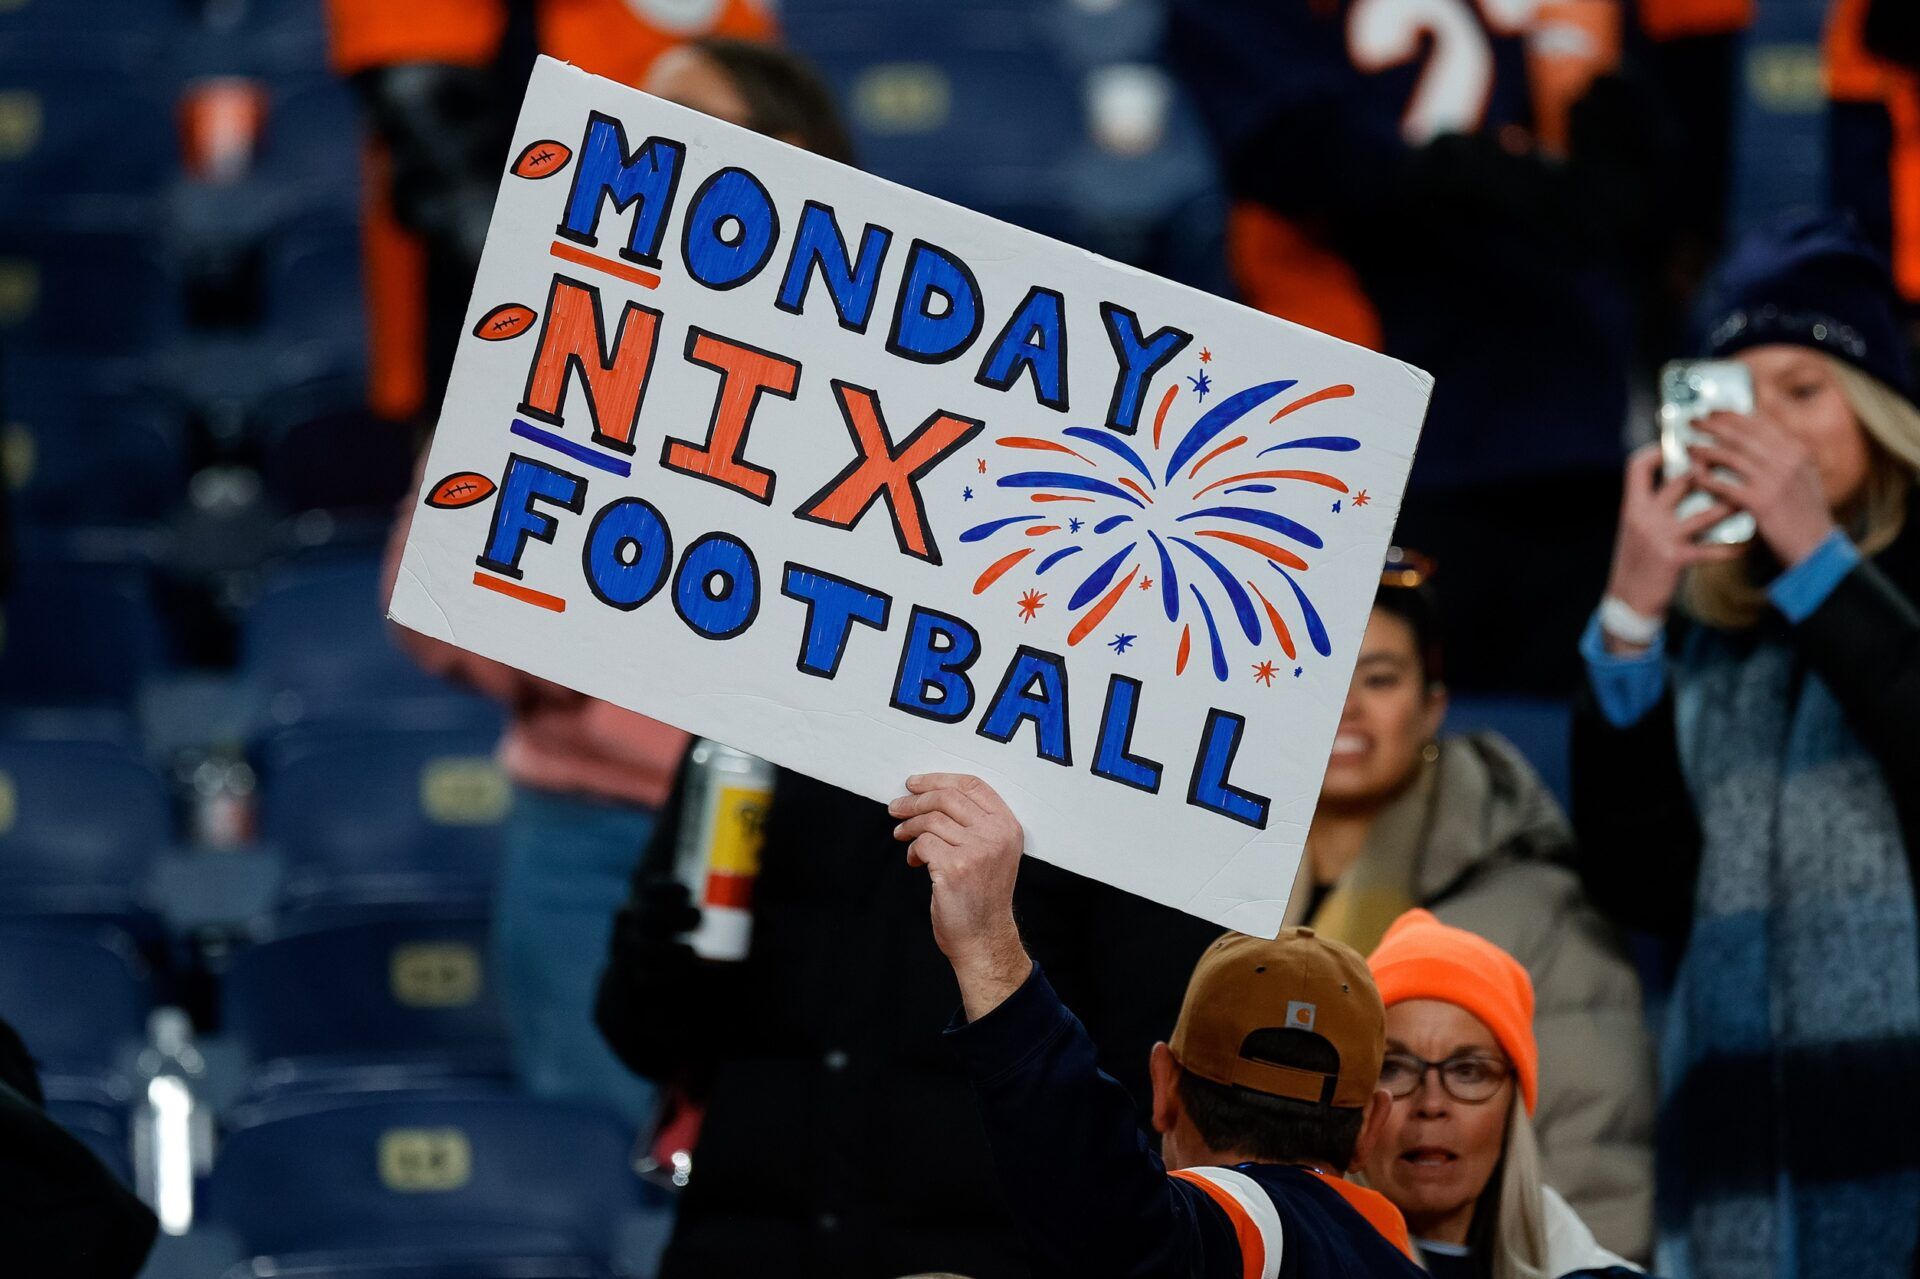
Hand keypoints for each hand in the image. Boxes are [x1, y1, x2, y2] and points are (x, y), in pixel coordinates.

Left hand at [889, 773, 1029, 1019]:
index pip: (973, 785)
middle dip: (915, 800)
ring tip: (900, 835)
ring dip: (909, 825)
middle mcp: (996, 835)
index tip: (915, 783)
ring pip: (931, 819)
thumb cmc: (983, 898)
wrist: (984, 938)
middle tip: (897, 807)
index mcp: (1008, 826)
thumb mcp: (993, 853)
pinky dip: (913, 850)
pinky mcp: (955, 867)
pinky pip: (923, 843)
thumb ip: (974, 823)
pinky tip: (914, 861)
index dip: (939, 779)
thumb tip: (931, 796)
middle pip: (947, 798)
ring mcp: (976, 851)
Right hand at [1603, 443, 1742, 643]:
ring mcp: (1659, 536)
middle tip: (1732, 463)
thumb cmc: (1636, 560)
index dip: (1656, 451)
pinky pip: (1711, 549)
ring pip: (1704, 512)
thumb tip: (1680, 480)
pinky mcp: (1674, 558)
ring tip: (1748, 499)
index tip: (1676, 445)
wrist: (1627, 599)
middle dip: (1709, 470)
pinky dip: (1732, 548)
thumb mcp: (1635, 528)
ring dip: (1731, 505)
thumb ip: (1651, 505)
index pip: (1637, 466)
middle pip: (1680, 481)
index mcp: (1632, 506)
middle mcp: (1643, 516)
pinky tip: (1747, 545)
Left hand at [1686, 411, 1839, 566]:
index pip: (1759, 424)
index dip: (1731, 416)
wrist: (1817, 546)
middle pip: (1741, 435)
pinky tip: (1694, 477)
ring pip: (1730, 457)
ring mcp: (1775, 481)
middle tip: (1691, 422)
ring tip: (1687, 447)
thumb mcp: (1802, 477)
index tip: (1712, 412)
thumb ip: (1783, 457)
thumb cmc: (1805, 514)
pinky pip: (1725, 486)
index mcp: (1797, 451)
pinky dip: (1707, 480)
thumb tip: (1757, 436)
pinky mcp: (1761, 503)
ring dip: (1705, 450)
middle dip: (1712, 426)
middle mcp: (1787, 461)